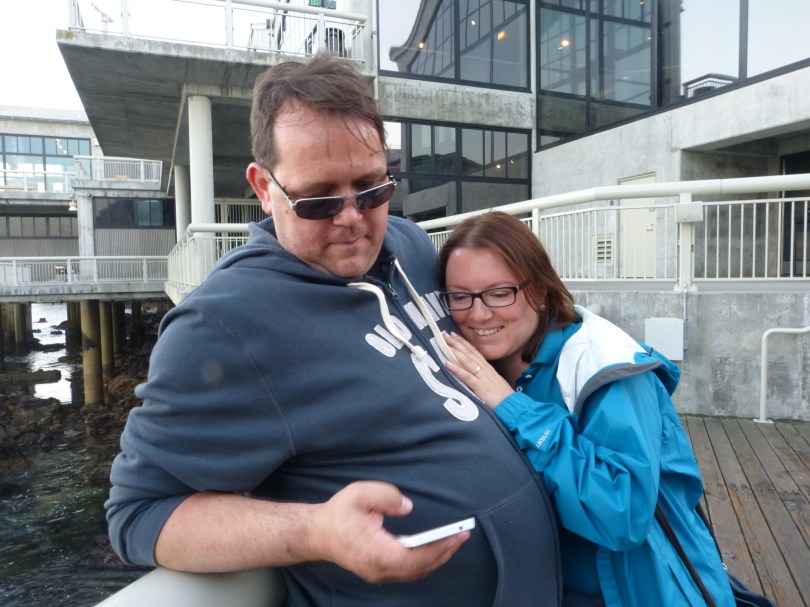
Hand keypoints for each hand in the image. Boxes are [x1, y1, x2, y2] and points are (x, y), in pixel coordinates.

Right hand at [307, 481, 469, 582]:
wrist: (317, 534)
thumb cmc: (338, 514)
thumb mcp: (359, 494)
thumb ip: (385, 496)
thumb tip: (408, 506)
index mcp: (374, 552)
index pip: (413, 557)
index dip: (438, 549)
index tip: (456, 536)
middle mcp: (378, 569)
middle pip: (419, 568)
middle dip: (444, 552)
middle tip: (463, 536)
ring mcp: (379, 574)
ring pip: (415, 573)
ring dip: (437, 558)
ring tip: (455, 541)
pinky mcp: (380, 572)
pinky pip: (409, 571)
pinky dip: (426, 561)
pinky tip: (436, 548)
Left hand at [443, 332, 513, 409]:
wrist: (512, 405)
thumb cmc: (503, 396)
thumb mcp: (492, 382)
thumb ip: (483, 376)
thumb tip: (473, 373)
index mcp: (487, 368)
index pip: (474, 351)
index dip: (463, 343)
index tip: (453, 335)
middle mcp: (485, 369)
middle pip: (469, 352)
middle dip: (457, 343)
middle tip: (444, 334)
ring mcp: (482, 377)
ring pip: (467, 361)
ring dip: (455, 351)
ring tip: (444, 344)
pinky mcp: (480, 387)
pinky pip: (467, 376)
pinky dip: (457, 369)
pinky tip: (447, 364)